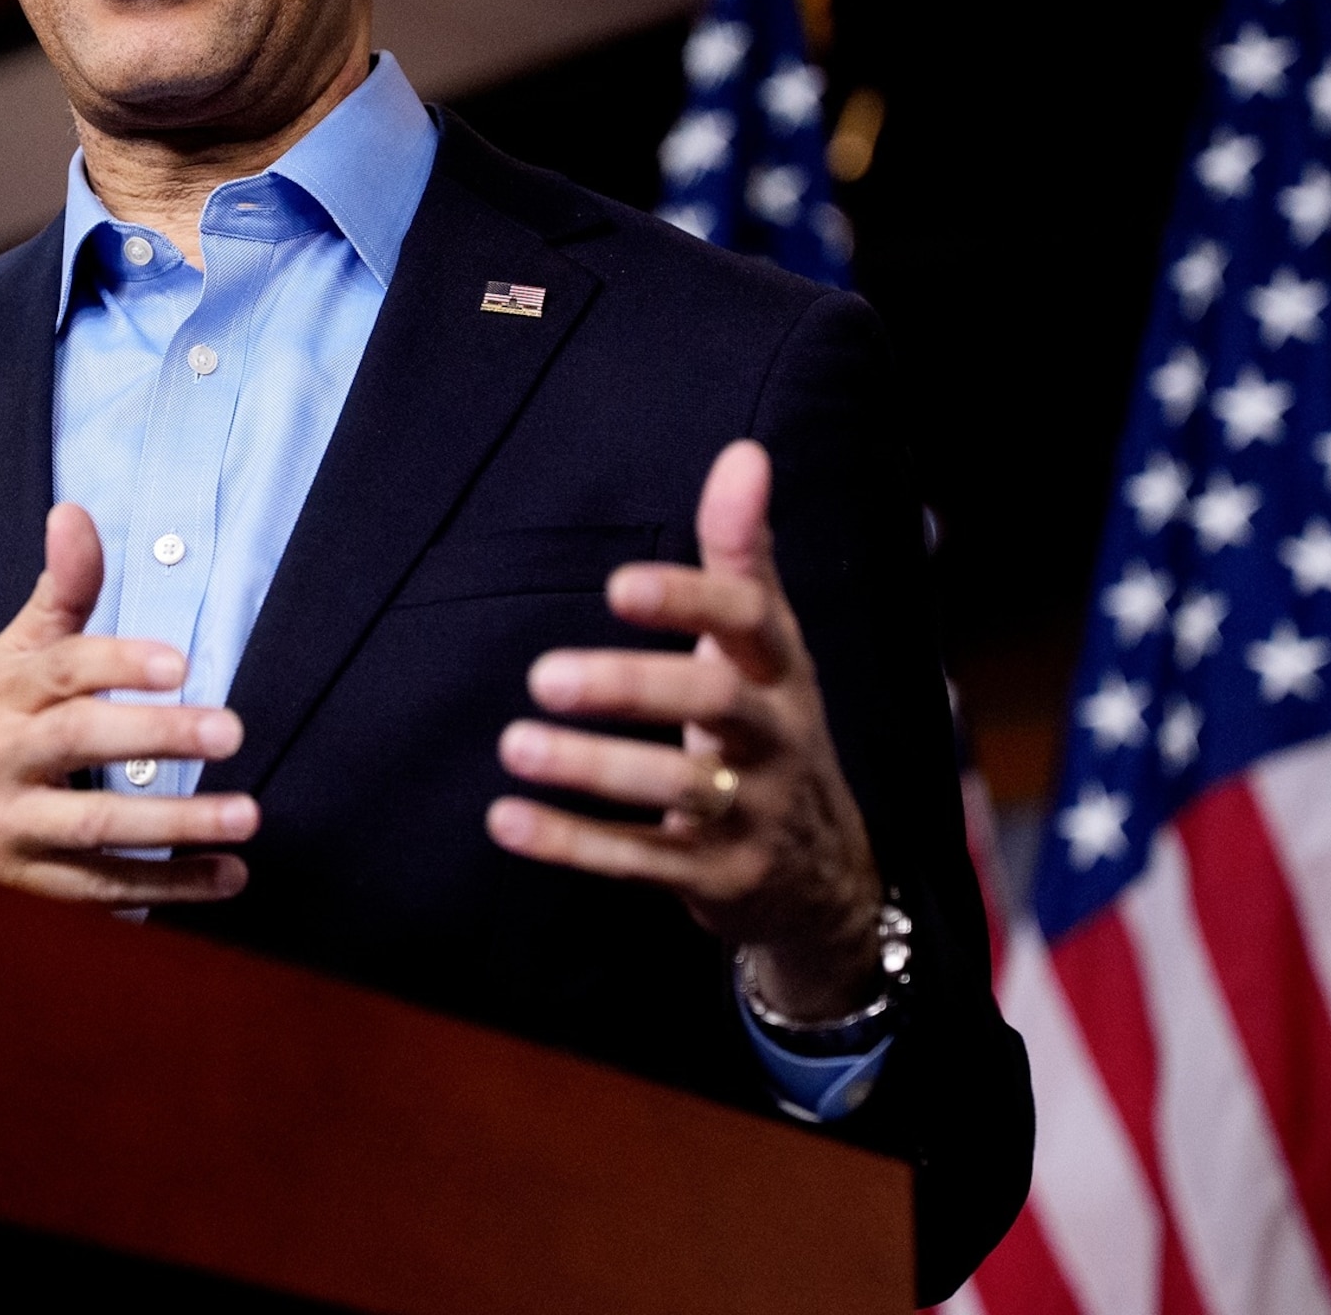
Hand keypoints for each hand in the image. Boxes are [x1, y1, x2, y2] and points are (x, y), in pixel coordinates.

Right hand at [0, 502, 257, 903]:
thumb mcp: (14, 657)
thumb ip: (61, 593)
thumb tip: (75, 512)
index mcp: (4, 694)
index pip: (59, 669)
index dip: (117, 662)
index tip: (178, 661)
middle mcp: (3, 759)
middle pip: (76, 743)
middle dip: (155, 736)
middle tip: (231, 730)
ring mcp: (15, 830)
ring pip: (93, 830)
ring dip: (174, 824)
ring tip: (247, 815)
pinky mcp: (33, 890)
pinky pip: (103, 891)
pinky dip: (169, 888)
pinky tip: (228, 874)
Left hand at [486, 440, 885, 1018]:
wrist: (824, 871)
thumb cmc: (769, 723)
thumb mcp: (767, 642)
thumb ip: (742, 551)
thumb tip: (743, 452)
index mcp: (781, 667)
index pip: (751, 619)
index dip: (690, 601)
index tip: (618, 585)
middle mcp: (776, 736)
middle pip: (714, 702)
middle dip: (631, 686)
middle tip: (541, 676)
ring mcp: (752, 812)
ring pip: (678, 787)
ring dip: (591, 769)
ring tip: (513, 745)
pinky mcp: (719, 879)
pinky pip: (644, 862)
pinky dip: (572, 844)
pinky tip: (506, 820)